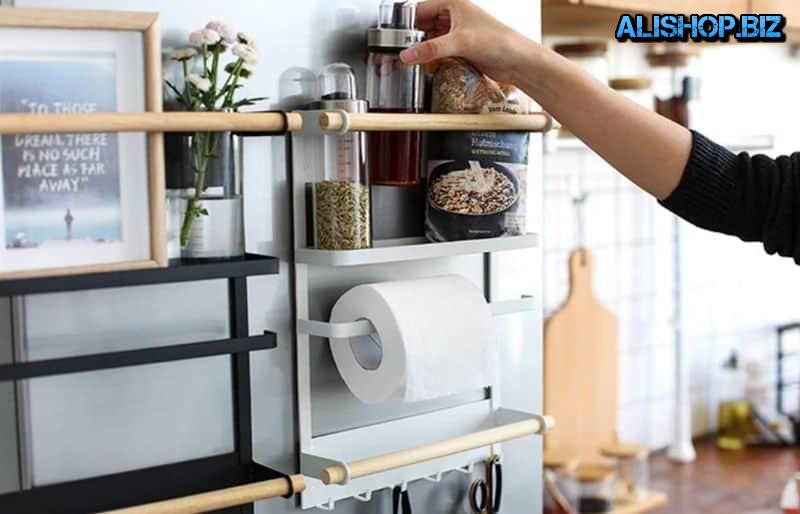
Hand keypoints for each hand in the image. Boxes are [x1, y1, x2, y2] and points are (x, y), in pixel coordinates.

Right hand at [399, 0, 532, 84]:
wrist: (517, 62)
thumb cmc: (499, 42)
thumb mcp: (460, 42)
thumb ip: (431, 49)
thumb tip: (407, 54)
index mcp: (454, 4)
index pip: (420, 9)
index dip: (406, 22)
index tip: (392, 35)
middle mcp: (455, 17)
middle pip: (423, 25)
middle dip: (410, 37)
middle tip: (395, 49)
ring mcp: (457, 34)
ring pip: (430, 39)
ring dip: (419, 48)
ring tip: (405, 58)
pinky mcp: (461, 49)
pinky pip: (438, 51)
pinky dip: (429, 57)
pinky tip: (421, 64)